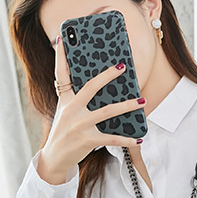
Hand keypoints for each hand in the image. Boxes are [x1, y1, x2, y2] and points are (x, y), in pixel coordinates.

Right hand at [39, 35, 145, 180]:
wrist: (54, 159)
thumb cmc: (64, 133)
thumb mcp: (65, 112)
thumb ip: (77, 98)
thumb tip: (98, 86)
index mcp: (64, 99)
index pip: (60, 73)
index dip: (60, 56)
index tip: (62, 38)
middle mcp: (71, 109)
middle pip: (91, 87)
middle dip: (107, 76)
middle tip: (123, 66)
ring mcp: (79, 125)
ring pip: (107, 111)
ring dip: (127, 105)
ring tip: (142, 100)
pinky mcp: (87, 140)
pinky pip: (112, 138)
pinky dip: (126, 139)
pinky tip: (138, 139)